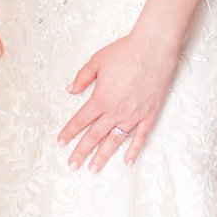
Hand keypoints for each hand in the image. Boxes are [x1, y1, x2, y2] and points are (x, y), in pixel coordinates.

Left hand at [58, 32, 180, 172]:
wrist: (154, 47)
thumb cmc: (126, 51)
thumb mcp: (98, 60)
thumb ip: (82, 77)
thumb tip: (70, 90)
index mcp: (101, 99)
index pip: (81, 120)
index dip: (69, 132)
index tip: (61, 142)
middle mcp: (115, 111)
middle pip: (94, 136)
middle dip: (81, 151)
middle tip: (72, 165)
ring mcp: (133, 115)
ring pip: (115, 140)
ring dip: (103, 156)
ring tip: (93, 168)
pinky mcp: (150, 113)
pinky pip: (140, 136)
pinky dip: (134, 150)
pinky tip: (127, 161)